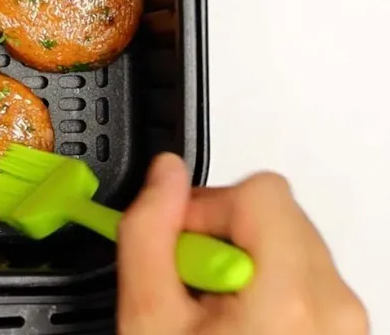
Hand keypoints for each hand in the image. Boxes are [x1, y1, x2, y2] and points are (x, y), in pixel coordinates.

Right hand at [117, 154, 367, 334]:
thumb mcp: (146, 317)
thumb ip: (148, 232)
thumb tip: (165, 173)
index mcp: (290, 297)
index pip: (259, 191)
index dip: (207, 208)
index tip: (181, 248)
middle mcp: (335, 305)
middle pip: (275, 213)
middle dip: (224, 236)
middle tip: (191, 286)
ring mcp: (347, 322)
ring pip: (289, 243)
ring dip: (244, 263)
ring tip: (214, 315)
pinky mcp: (346, 331)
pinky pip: (306, 277)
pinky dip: (268, 289)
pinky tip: (238, 327)